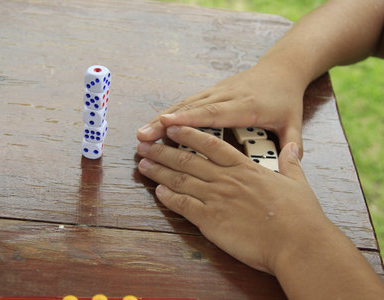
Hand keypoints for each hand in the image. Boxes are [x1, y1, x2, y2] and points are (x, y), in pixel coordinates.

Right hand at [136, 64, 305, 157]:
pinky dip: (169, 112)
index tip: (168, 124)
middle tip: (143, 136)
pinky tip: (155, 123)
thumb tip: (291, 163)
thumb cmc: (285, 98)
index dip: (190, 118)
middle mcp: (227, 97)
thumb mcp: (294, 121)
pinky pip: (187, 102)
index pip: (215, 113)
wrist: (281, 69)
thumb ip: (292, 143)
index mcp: (246, 106)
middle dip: (165, 122)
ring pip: (184, 104)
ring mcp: (217, 92)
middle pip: (192, 109)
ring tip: (141, 133)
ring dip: (161, 118)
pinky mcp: (212, 92)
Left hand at [136, 126, 330, 272]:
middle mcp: (227, 179)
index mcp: (245, 168)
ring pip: (180, 180)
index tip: (173, 127)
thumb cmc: (300, 215)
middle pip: (188, 160)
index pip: (211, 145)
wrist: (297, 243)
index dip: (189, 134)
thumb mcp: (298, 182)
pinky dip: (169, 197)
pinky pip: (183, 205)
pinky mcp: (211, 221)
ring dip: (159, 171)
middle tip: (146, 145)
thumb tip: (292, 148)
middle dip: (164, 151)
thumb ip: (290, 162)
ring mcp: (217, 199)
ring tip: (143, 164)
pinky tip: (158, 191)